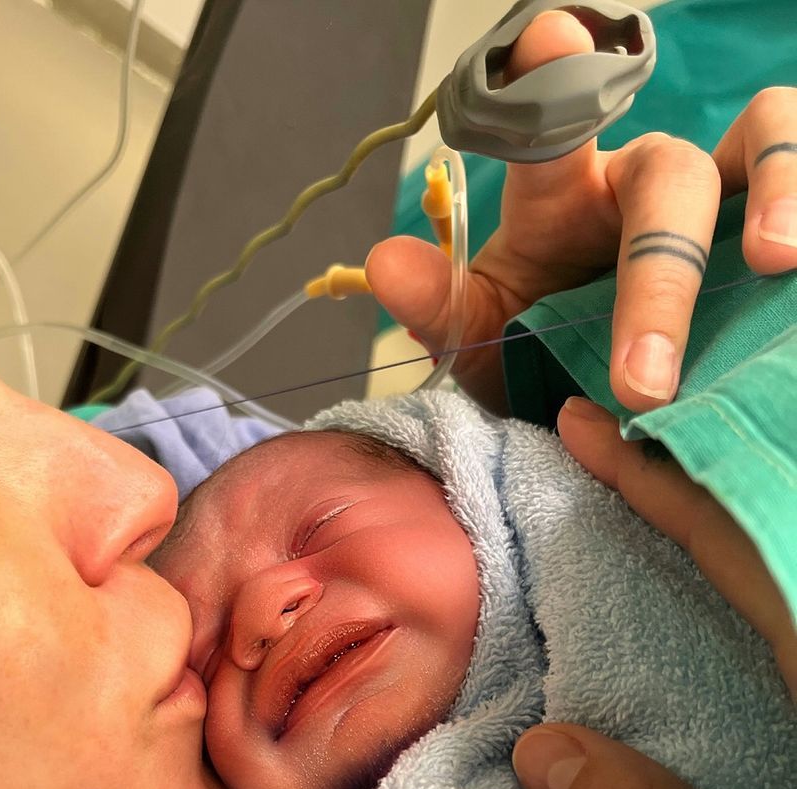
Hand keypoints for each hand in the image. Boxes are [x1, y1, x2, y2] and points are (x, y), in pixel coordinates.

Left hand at [366, 13, 796, 414]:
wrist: (594, 400)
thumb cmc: (539, 352)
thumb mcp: (484, 340)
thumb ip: (439, 307)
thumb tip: (384, 261)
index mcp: (569, 197)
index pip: (555, 128)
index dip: (551, 81)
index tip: (541, 37)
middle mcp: (649, 185)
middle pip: (670, 178)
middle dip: (657, 274)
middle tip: (639, 379)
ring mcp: (725, 207)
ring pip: (770, 140)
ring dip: (783, 186)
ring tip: (777, 261)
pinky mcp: (769, 241)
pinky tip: (793, 283)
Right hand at [513, 399, 796, 788]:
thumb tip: (542, 752)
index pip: (739, 549)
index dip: (653, 481)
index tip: (580, 424)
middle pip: (782, 524)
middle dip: (698, 471)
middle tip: (619, 439)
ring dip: (739, 514)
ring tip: (667, 487)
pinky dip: (767, 571)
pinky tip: (742, 588)